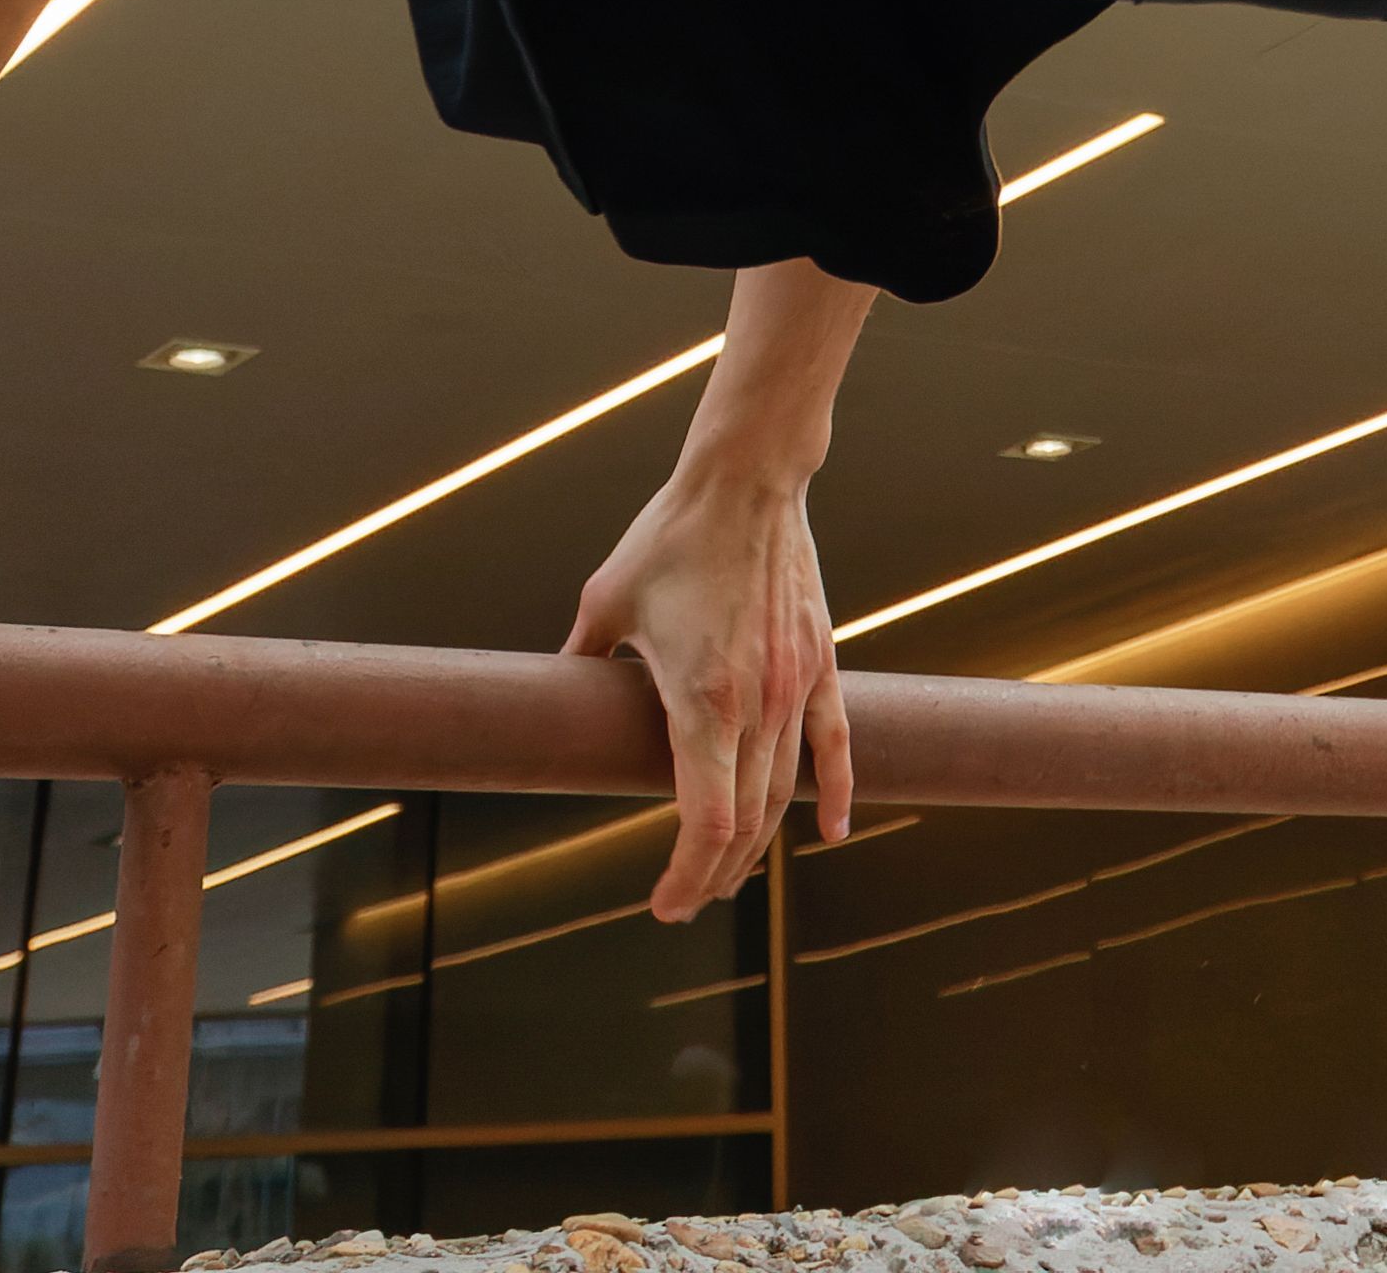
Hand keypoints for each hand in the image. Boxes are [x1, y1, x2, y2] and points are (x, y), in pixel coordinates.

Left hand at [565, 455, 853, 922]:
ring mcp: (797, 687)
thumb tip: (550, 695)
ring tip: (729, 875)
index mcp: (702, 702)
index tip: (664, 903)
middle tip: (686, 899)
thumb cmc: (669, 538)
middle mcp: (758, 706)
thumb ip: (581, 658)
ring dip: (758, 846)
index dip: (686, 876)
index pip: (707, 824)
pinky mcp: (822, 664)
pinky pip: (836, 745)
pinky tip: (831, 831)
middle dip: (714, 875)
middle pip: (747, 825)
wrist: (744, 483)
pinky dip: (834, 793)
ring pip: (784, 793)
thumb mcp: (605, 601)